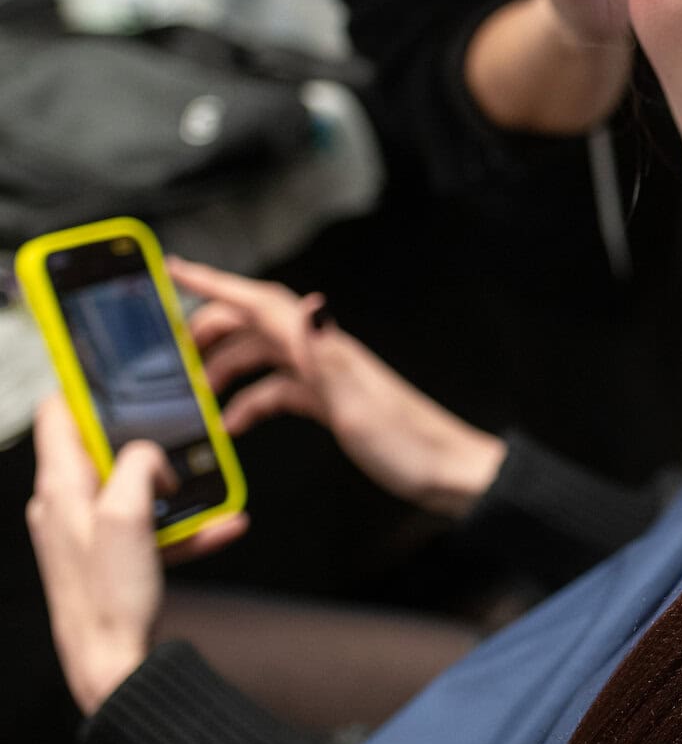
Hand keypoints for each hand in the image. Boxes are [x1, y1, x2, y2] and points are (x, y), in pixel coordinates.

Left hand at [25, 398, 246, 715]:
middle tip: (181, 430)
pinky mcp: (113, 553)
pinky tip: (223, 526)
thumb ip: (137, 465)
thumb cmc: (109, 598)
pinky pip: (153, 524)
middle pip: (106, 445)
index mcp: (59, 487)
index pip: (59, 412)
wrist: (114, 665)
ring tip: (212, 491)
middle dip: (148, 438)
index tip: (109, 361)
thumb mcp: (125, 515)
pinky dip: (185, 522)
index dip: (84, 382)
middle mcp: (67, 504)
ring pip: (136, 484)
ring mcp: (89, 530)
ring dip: (176, 485)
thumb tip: (151, 454)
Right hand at [166, 258, 505, 517]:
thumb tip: (311, 304)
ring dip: (226, 369)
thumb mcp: (360, 403)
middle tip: (171, 350)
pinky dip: (251, 401)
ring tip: (195, 395)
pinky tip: (235, 424)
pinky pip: (280, 391)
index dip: (216, 284)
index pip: (261, 303)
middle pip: (256, 324)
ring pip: (263, 357)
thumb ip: (330, 356)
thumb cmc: (409, 444)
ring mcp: (327, 377)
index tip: (175, 269)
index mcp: (325, 347)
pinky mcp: (331, 402)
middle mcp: (324, 353)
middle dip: (211, 330)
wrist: (448, 473)